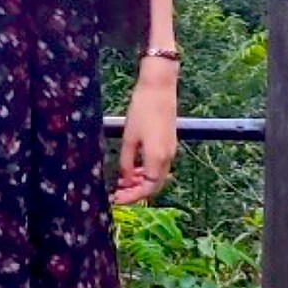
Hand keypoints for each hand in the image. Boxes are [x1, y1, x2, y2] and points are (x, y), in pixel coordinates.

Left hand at [111, 58, 177, 205]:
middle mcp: (168, 158)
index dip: (132, 197)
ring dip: (141, 183)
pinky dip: (146, 172)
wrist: (159, 88)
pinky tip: (133, 169)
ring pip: (157, 177)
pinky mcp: (169, 144)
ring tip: (122, 182)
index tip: (117, 199)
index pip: (147, 189)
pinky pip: (159, 166)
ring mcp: (170, 151)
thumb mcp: (129, 138)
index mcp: (157, 158)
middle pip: (154, 186)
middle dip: (136, 193)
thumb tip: (124, 180)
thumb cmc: (142, 109)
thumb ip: (126, 162)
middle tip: (118, 194)